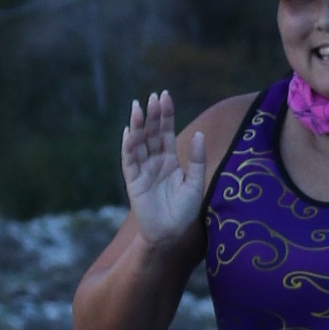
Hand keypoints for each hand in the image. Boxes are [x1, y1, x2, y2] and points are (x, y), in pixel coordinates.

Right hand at [122, 92, 206, 246]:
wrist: (170, 233)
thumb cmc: (183, 211)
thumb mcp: (195, 184)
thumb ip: (197, 160)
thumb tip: (200, 134)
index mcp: (169, 160)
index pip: (166, 132)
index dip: (166, 115)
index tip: (165, 96)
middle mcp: (154, 162)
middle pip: (152, 134)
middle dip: (153, 115)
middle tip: (153, 96)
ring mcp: (142, 170)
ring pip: (139, 143)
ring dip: (138, 125)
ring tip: (138, 107)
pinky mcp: (133, 181)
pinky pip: (129, 161)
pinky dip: (128, 147)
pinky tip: (129, 132)